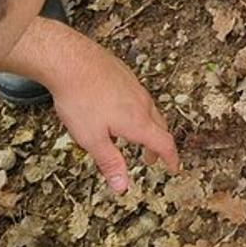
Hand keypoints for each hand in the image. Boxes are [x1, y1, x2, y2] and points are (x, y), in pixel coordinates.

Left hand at [43, 30, 179, 192]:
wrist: (71, 60)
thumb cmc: (80, 97)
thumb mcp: (92, 139)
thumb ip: (109, 162)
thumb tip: (122, 186)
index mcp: (137, 121)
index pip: (164, 143)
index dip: (171, 158)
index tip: (174, 167)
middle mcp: (141, 102)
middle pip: (160, 127)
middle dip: (158, 145)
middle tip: (150, 158)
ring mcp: (134, 86)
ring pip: (149, 110)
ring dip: (147, 127)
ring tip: (132, 136)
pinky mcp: (124, 74)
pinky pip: (138, 96)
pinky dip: (137, 110)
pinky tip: (118, 110)